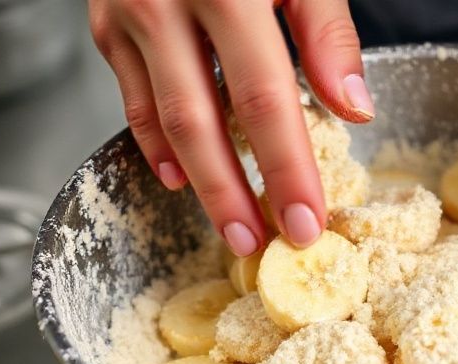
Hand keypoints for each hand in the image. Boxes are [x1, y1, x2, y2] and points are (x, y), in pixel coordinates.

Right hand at [88, 0, 374, 255]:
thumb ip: (327, 31)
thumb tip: (353, 109)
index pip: (266, 100)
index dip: (287, 168)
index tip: (307, 222)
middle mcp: (166, 2)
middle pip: (202, 123)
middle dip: (234, 194)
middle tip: (262, 245)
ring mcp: (127, 13)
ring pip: (161, 119)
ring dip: (198, 180)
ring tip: (231, 224)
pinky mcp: (104, 21)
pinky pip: (131, 97)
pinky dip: (156, 141)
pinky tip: (180, 174)